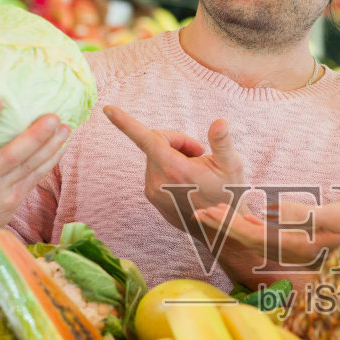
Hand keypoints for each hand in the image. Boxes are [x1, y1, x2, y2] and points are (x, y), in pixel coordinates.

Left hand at [105, 105, 243, 228]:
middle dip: (177, 142)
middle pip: (157, 143)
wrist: (221, 229)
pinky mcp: (152, 198)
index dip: (125, 122)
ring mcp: (152, 191)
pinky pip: (156, 172)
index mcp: (173, 168)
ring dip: (175, 156)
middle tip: (200, 153)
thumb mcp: (231, 165)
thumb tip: (220, 122)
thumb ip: (222, 142)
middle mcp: (157, 180)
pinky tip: (189, 183)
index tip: (107, 109)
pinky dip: (170, 170)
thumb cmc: (227, 194)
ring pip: (156, 157)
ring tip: (197, 170)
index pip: (146, 138)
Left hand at [193, 198, 339, 274]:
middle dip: (227, 224)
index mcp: (304, 247)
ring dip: (240, 223)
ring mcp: (309, 249)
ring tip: (217, 210)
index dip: (228, 224)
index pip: (255, 237)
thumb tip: (272, 210)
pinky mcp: (317, 241)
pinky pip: (281, 233)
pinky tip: (254, 214)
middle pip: (254, 238)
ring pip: (265, 237)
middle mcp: (301, 252)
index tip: (204, 210)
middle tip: (199, 209)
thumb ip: (307, 216)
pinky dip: (262, 223)